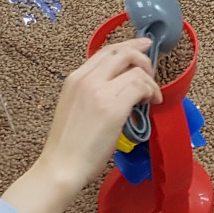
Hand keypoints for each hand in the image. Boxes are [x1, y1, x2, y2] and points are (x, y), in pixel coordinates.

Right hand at [36, 36, 158, 194]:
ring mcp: (99, 92)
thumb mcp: (74, 105)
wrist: (61, 166)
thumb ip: (92, 90)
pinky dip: (151, 91)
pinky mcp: (113, 108)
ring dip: (150, 80)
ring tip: (151, 95)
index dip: (128, 45)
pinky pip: (140, 86)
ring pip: (135, 69)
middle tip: (152, 71)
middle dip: (143, 57)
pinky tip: (151, 103)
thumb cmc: (68, 145)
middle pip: (122, 52)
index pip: (106, 51)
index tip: (143, 46)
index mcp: (75, 78)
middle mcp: (86, 79)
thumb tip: (118, 84)